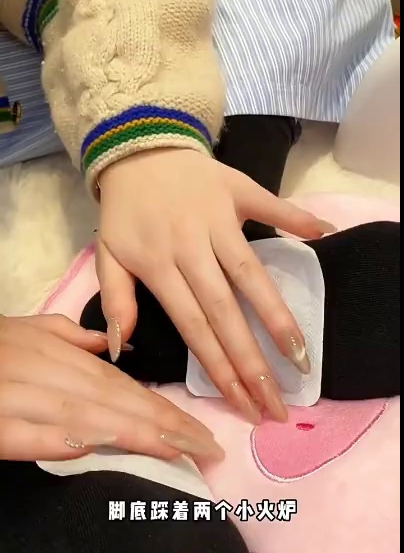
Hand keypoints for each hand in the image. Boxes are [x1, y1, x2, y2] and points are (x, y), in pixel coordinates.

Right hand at [0, 315, 220, 460]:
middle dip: (163, 425)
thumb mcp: (25, 331)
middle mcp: (46, 371)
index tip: (198, 429)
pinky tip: (95, 446)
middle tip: (207, 448)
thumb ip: (67, 337)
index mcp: (58, 354)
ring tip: (177, 452)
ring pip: (83, 414)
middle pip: (114, 401)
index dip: (161, 408)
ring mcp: (18, 395)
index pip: (121, 385)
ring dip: (132, 433)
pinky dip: (61, 439)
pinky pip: (29, 433)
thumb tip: (112, 348)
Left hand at [97, 149, 334, 421]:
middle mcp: (190, 248)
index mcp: (158, 266)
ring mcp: (217, 219)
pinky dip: (296, 219)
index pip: (193, 327)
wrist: (135, 148)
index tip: (242, 404)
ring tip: (300, 355)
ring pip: (250, 273)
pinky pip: (270, 206)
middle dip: (251, 361)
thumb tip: (122, 349)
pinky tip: (324, 235)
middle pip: (225, 312)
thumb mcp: (107, 254)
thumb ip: (116, 300)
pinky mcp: (237, 191)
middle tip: (277, 401)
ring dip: (276, 315)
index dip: (219, 368)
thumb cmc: (125, 211)